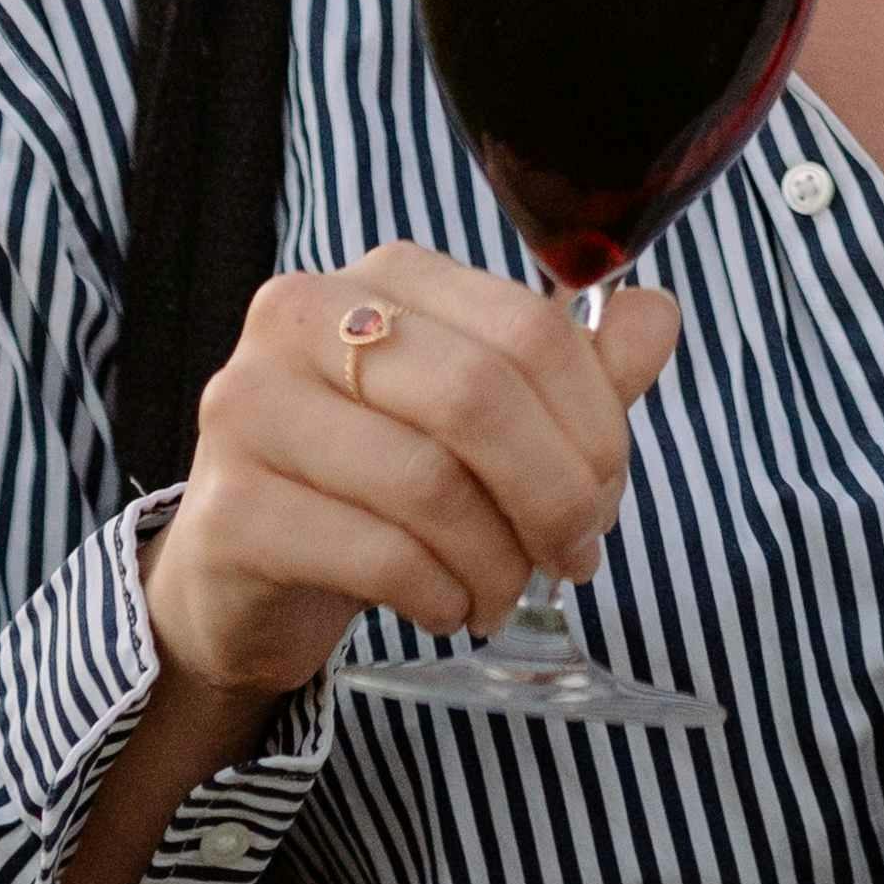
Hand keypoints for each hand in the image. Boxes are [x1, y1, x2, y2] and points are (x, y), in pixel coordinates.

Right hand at [143, 244, 683, 703]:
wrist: (242, 577)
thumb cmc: (375, 483)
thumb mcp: (483, 419)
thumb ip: (574, 367)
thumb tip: (657, 316)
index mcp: (383, 277)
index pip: (528, 329)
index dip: (593, 423)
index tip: (606, 493)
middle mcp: (302, 317)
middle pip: (479, 396)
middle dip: (555, 494)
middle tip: (575, 556)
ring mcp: (250, 407)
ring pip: (429, 483)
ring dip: (498, 559)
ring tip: (505, 593)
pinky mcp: (227, 509)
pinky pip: (377, 555)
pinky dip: (440, 594)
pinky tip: (447, 607)